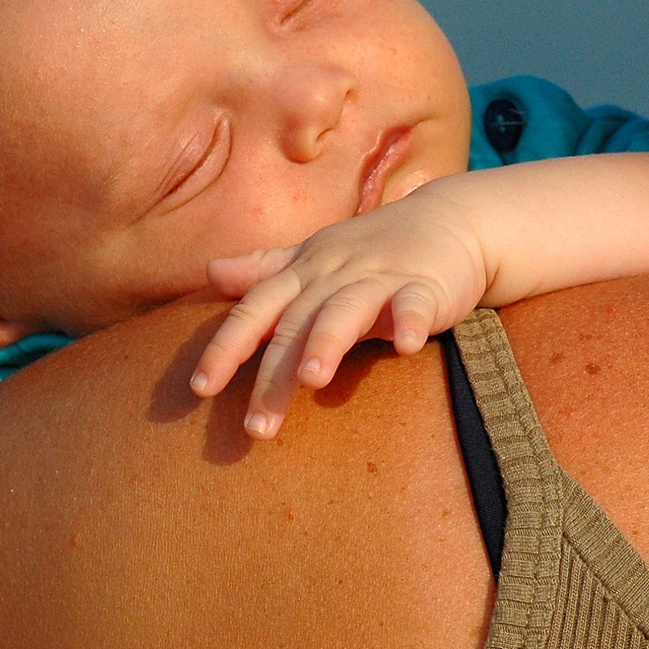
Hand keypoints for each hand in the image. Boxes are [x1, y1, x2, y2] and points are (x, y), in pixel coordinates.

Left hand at [191, 185, 489, 437]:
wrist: (450, 219)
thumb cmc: (373, 249)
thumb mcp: (315, 257)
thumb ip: (266, 272)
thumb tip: (210, 273)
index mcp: (303, 273)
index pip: (255, 311)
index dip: (225, 346)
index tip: (199, 388)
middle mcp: (334, 274)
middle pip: (295, 324)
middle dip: (273, 375)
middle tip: (256, 428)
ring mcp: (380, 278)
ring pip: (346, 309)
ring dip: (328, 341)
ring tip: (312, 380)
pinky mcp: (426, 285)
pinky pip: (415, 303)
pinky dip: (409, 321)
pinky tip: (404, 347)